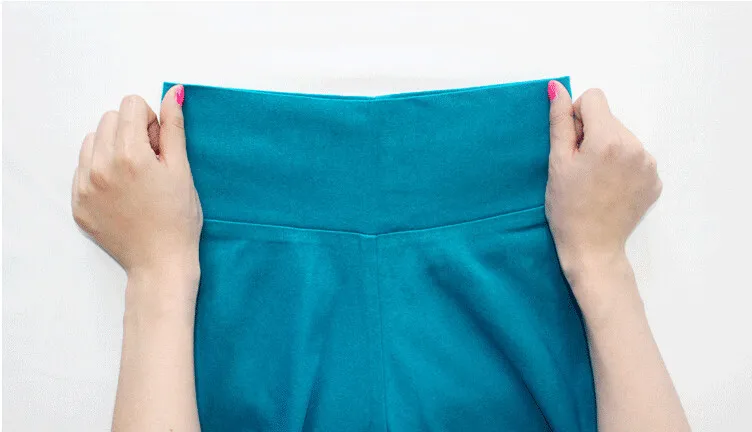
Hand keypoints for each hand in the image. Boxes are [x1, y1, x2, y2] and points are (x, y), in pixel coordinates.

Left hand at [72, 85, 201, 305]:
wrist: (161, 262)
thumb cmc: (179, 218)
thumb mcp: (182, 169)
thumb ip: (173, 127)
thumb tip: (173, 92)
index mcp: (129, 155)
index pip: (130, 105)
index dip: (151, 121)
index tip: (160, 146)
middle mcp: (100, 167)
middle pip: (109, 119)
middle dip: (131, 131)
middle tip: (150, 161)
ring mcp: (85, 187)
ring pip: (92, 141)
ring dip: (112, 148)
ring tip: (134, 176)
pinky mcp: (78, 203)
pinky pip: (82, 169)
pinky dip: (100, 171)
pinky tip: (122, 192)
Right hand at [544, 82, 661, 287]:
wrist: (592, 248)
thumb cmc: (566, 207)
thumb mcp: (557, 162)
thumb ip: (560, 121)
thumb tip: (557, 88)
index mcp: (608, 139)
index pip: (594, 98)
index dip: (576, 116)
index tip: (571, 143)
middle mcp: (635, 146)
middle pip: (609, 119)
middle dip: (592, 134)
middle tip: (580, 167)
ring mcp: (649, 164)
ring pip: (623, 138)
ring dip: (608, 150)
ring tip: (595, 179)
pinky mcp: (655, 180)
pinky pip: (636, 158)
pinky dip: (622, 167)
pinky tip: (610, 188)